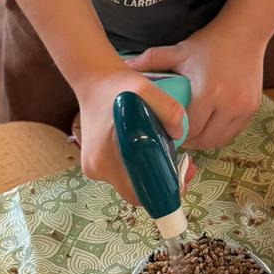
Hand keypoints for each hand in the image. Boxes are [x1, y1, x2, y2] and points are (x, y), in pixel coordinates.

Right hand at [70, 66, 187, 205]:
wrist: (94, 79)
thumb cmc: (118, 86)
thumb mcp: (146, 89)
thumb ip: (169, 110)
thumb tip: (178, 136)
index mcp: (107, 158)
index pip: (138, 194)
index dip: (161, 192)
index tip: (179, 178)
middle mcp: (97, 168)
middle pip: (136, 190)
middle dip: (159, 182)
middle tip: (179, 164)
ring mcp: (94, 167)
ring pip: (130, 181)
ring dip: (149, 173)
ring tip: (165, 151)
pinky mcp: (95, 162)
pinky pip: (122, 172)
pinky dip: (137, 165)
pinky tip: (147, 148)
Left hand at [129, 18, 264, 150]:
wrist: (245, 33)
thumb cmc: (209, 43)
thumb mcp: (179, 51)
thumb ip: (151, 60)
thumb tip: (124, 66)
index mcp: (208, 92)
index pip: (189, 128)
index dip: (176, 134)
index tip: (165, 132)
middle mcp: (228, 104)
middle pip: (204, 139)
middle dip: (189, 142)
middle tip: (176, 137)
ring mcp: (243, 108)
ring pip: (220, 139)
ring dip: (205, 141)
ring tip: (192, 134)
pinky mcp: (253, 109)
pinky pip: (233, 132)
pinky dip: (220, 134)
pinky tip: (209, 127)